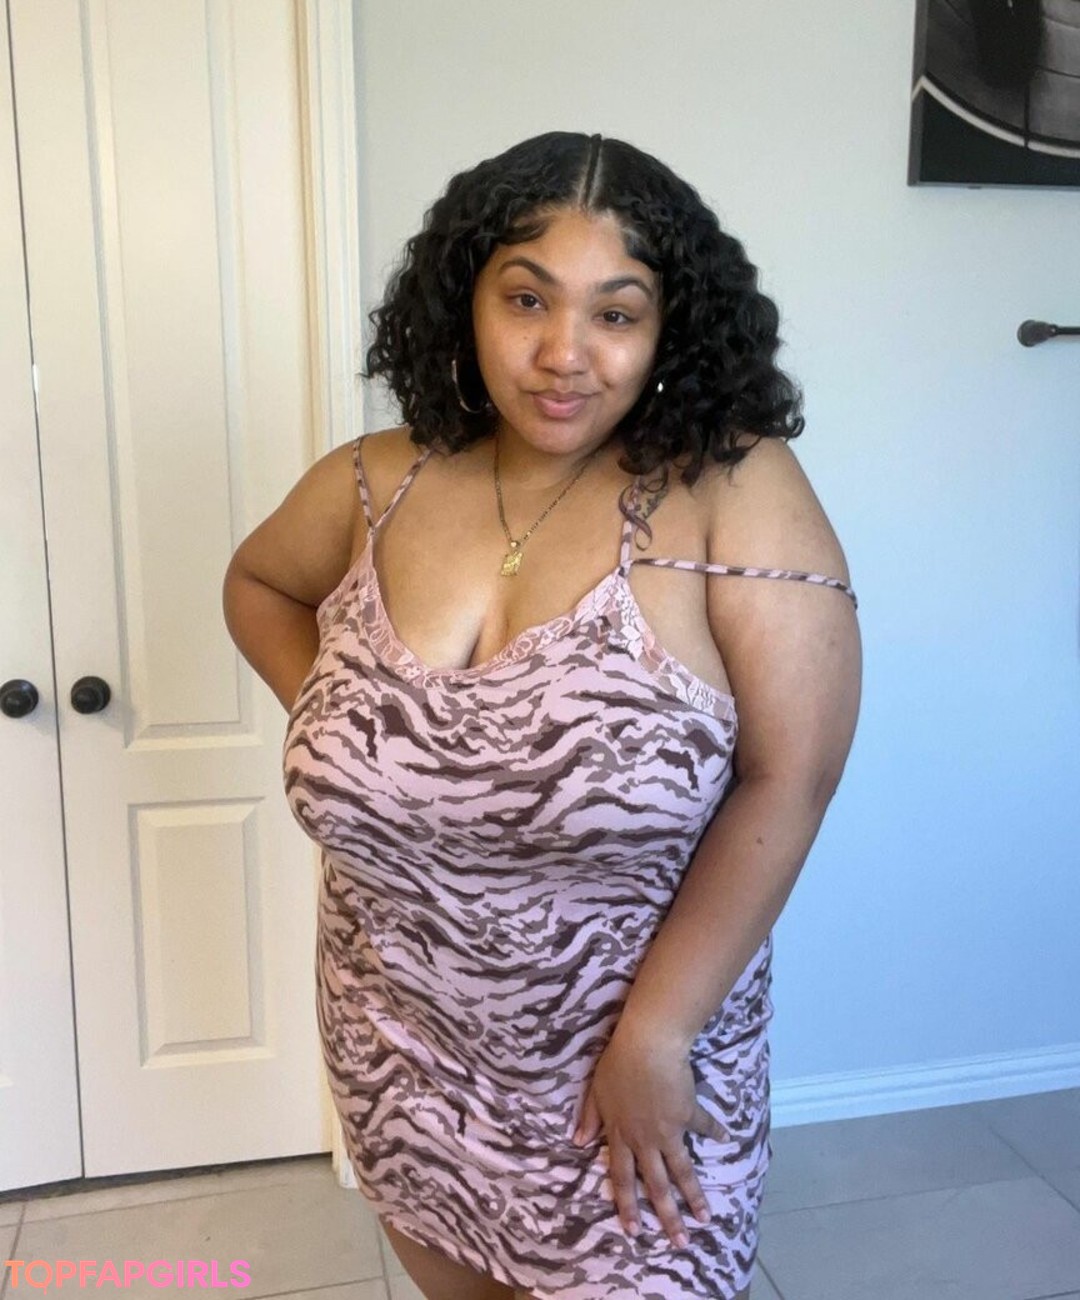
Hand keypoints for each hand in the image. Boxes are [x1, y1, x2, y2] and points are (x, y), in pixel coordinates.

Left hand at [571, 1023, 725, 1247]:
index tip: (634, 1231)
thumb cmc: (617, 1064)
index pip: (623, 1178)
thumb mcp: (596, 1092)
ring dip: (694, 1197)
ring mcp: (668, 1129)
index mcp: (621, 1135)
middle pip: (657, 1185)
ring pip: (682, 1171)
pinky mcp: (688, 1113)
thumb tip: (578, 1142)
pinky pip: (703, 1126)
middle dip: (668, 1217)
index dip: (628, 1205)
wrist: (647, 1046)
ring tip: (704, 1218)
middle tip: (679, 1243)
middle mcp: (645, 1139)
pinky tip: (724, 1138)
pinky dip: (714, 1131)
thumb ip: (590, 1118)